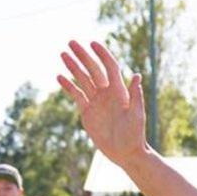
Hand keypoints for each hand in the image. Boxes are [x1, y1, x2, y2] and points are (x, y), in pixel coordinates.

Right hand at [56, 40, 147, 165]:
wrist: (126, 152)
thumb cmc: (135, 134)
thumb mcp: (136, 114)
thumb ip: (136, 95)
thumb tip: (137, 75)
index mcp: (119, 91)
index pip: (110, 67)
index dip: (102, 54)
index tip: (92, 43)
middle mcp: (107, 93)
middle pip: (93, 70)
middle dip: (82, 56)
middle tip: (71, 42)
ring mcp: (96, 102)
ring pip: (83, 80)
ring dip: (73, 67)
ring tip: (63, 54)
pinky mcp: (87, 112)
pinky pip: (76, 95)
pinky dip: (68, 86)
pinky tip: (59, 76)